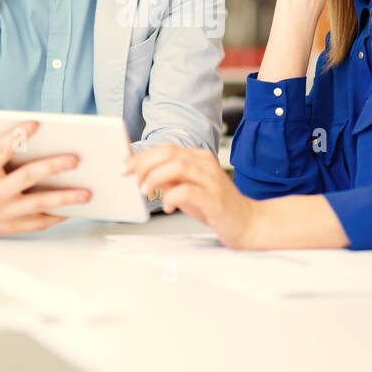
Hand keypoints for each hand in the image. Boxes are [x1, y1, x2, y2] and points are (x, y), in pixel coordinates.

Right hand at [0, 96, 89, 235]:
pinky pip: (37, 223)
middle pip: (27, 179)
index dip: (17, 137)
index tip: (36, 123)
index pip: (0, 152)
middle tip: (76, 159)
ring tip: (88, 192)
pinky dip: (56, 217)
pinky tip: (74, 210)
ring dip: (64, 199)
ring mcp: (2, 213)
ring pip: (38, 205)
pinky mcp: (8, 226)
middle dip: (52, 168)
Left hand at [125, 146, 260, 247]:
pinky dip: (171, 197)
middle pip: (168, 153)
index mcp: (198, 157)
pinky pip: (187, 191)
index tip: (125, 167)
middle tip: (132, 180)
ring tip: (146, 192)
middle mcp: (205, 163)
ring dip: (155, 178)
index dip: (141, 157)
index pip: (165, 148)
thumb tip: (139, 174)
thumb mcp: (186, 188)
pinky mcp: (214, 198)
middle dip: (144, 165)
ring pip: (176, 166)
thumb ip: (168, 179)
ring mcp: (211, 179)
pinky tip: (168, 207)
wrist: (247, 222)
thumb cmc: (214, 206)